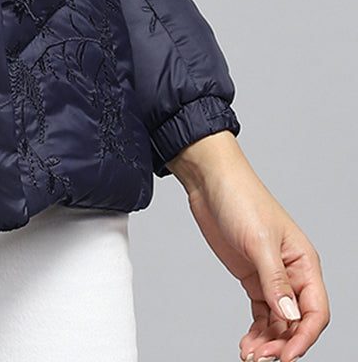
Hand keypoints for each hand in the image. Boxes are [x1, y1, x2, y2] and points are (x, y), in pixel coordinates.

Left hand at [167, 132, 328, 359]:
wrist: (209, 181)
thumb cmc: (240, 198)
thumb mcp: (259, 240)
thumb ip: (275, 280)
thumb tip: (290, 317)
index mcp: (304, 262)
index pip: (315, 311)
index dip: (304, 337)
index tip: (286, 356)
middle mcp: (292, 273)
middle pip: (297, 322)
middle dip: (282, 344)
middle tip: (260, 358)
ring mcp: (271, 277)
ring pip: (279, 322)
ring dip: (268, 342)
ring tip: (250, 355)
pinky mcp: (252, 277)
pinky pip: (262, 314)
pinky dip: (257, 331)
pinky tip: (247, 343)